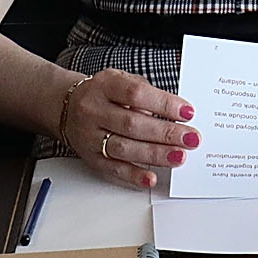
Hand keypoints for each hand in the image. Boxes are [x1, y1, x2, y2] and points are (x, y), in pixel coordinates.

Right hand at [59, 68, 194, 187]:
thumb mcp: (120, 79)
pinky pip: (113, 169)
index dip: (163, 103)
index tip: (187, 112)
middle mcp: (94, 111)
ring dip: (155, 154)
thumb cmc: (102, 93)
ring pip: (124, 148)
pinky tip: (151, 177)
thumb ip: (145, 91)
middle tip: (191, 138)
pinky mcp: (91, 158)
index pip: (135, 94)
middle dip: (166, 133)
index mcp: (104, 86)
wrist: (66, 107)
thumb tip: (176, 111)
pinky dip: (134, 175)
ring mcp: (90, 136)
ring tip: (179, 156)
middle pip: (132, 124)